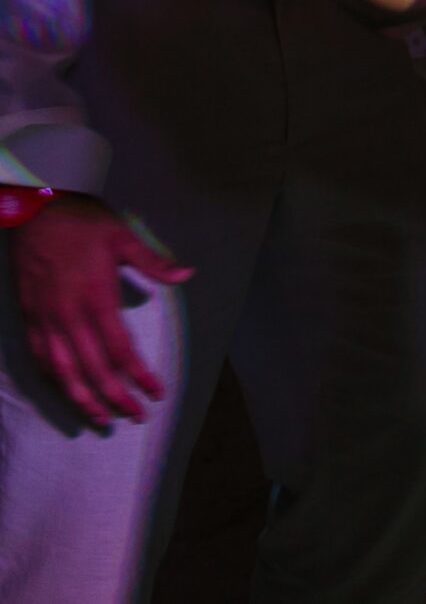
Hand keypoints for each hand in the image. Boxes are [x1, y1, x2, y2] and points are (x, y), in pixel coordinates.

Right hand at [10, 196, 191, 426]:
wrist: (33, 215)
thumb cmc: (83, 223)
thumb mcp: (123, 236)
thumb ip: (153, 262)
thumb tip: (186, 276)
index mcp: (97, 299)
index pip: (121, 350)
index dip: (138, 376)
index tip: (155, 393)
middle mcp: (69, 317)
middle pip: (94, 369)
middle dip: (116, 398)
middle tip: (135, 416)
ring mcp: (46, 320)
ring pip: (64, 371)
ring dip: (83, 399)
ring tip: (101, 419)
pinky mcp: (29, 318)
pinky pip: (40, 358)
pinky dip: (55, 380)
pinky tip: (67, 391)